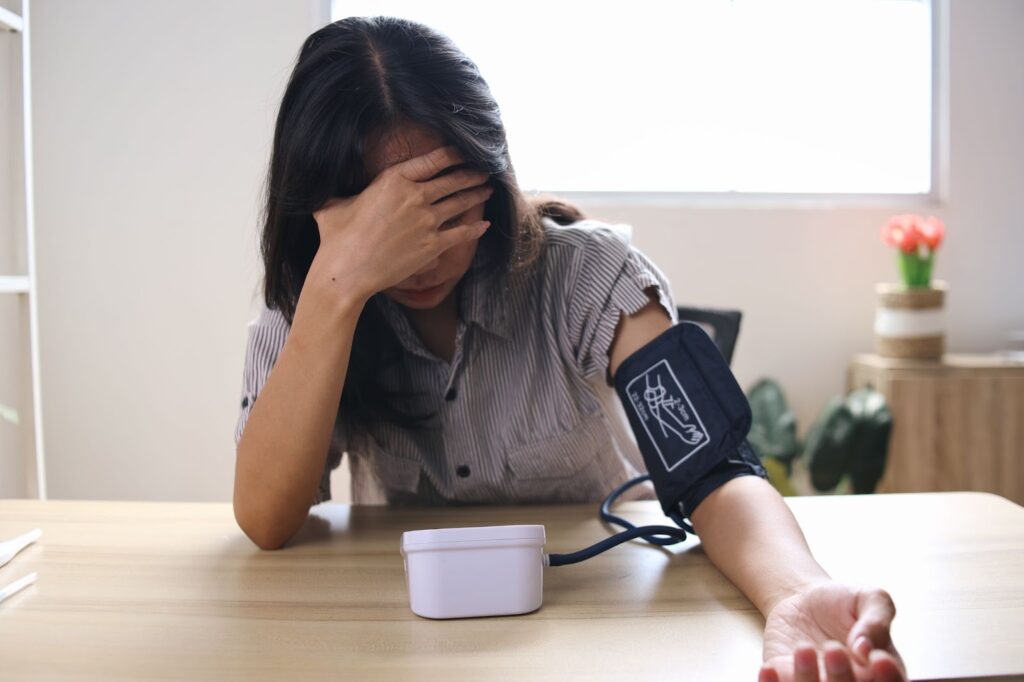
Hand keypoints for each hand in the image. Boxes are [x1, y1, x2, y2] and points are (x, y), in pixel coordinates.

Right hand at [308, 144, 492, 304]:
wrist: (347, 271)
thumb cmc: (336, 238)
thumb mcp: (333, 205)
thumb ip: (340, 193)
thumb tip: (323, 189)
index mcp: (393, 180)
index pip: (432, 160)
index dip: (452, 154)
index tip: (463, 152)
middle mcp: (415, 196)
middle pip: (452, 181)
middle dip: (471, 174)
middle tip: (483, 171)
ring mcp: (426, 221)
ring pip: (460, 204)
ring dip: (476, 196)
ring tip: (487, 190)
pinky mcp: (433, 245)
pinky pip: (461, 233)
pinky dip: (475, 228)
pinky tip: (485, 224)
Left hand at [759, 582, 905, 680]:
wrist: (804, 600)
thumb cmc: (843, 603)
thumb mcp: (869, 598)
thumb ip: (877, 620)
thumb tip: (867, 648)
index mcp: (880, 674)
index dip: (889, 678)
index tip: (878, 657)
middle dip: (843, 678)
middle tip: (834, 648)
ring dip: (808, 679)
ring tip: (804, 647)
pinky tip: (770, 667)